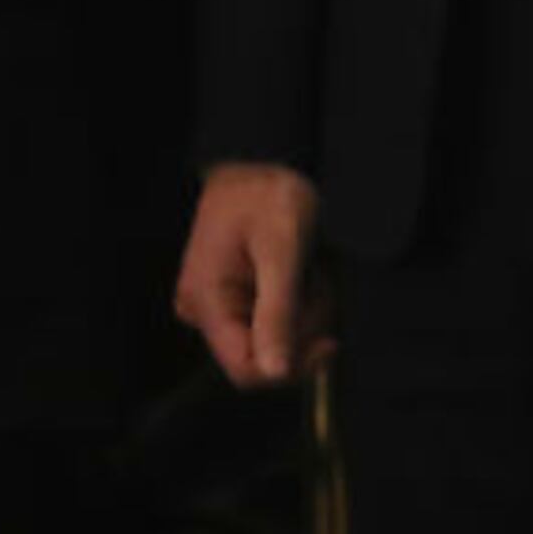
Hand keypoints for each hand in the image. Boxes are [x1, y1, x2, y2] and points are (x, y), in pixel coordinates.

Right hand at [174, 160, 331, 386]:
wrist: (258, 161)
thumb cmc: (268, 196)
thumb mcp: (282, 248)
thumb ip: (278, 312)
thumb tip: (275, 372)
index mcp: (207, 301)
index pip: (245, 369)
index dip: (291, 367)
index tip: (330, 343)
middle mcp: (203, 312)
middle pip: (262, 356)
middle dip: (301, 328)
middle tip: (317, 283)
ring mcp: (216, 306)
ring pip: (271, 341)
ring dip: (303, 314)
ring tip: (309, 272)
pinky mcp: (231, 300)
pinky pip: (269, 324)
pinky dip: (294, 307)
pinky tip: (300, 277)